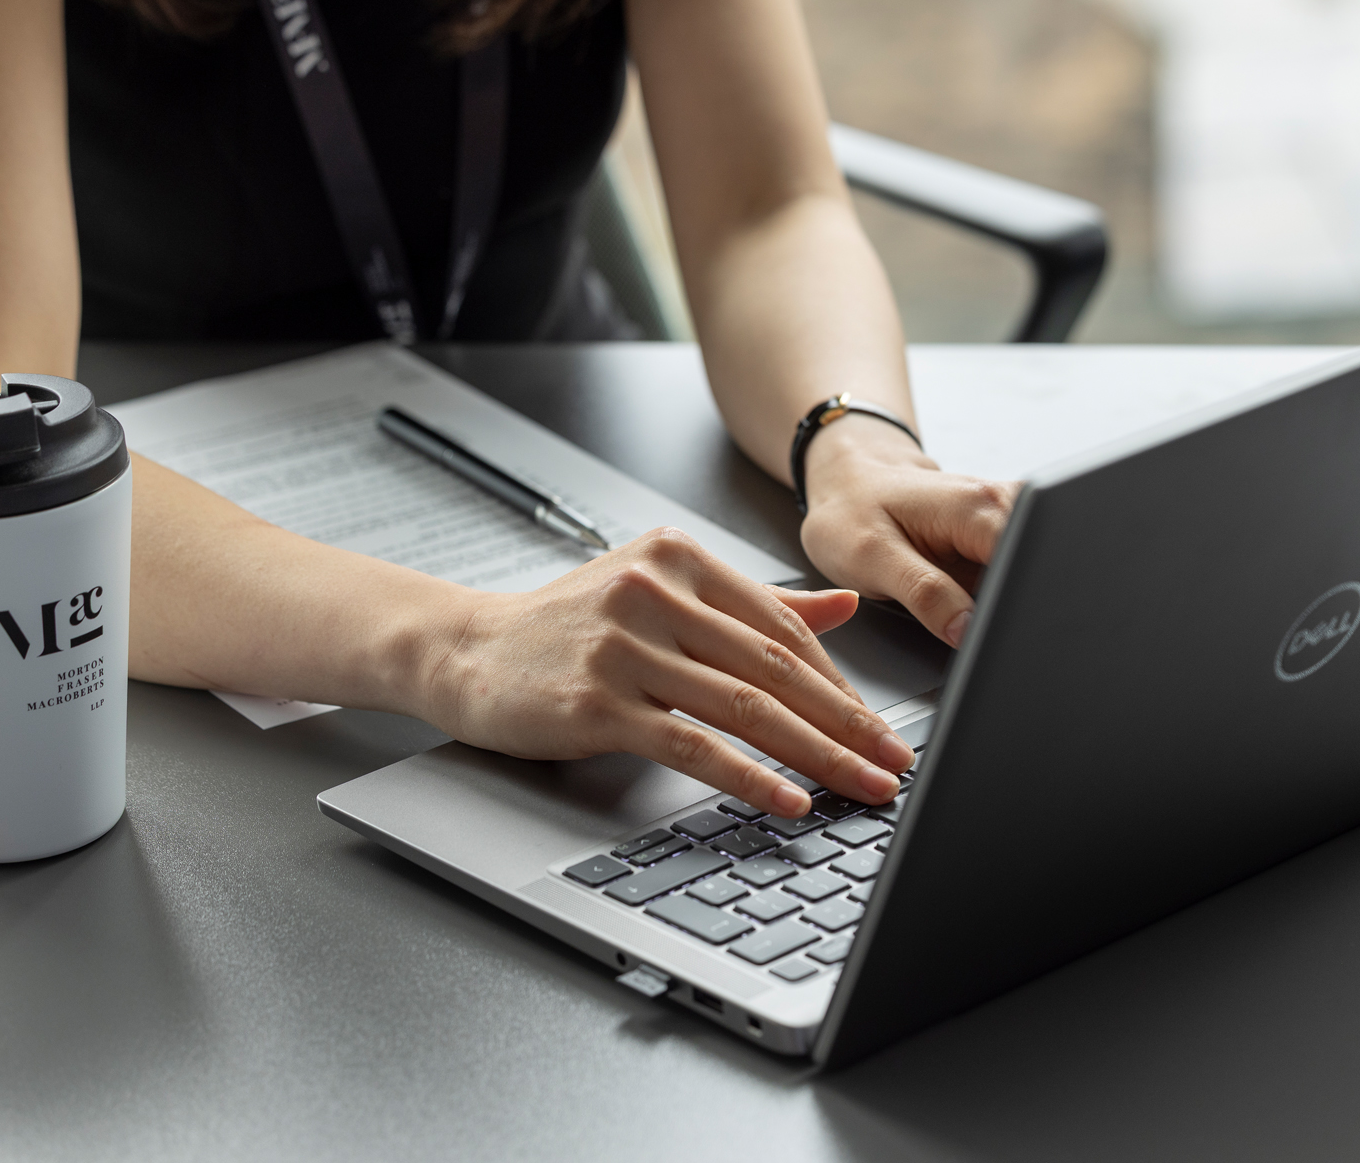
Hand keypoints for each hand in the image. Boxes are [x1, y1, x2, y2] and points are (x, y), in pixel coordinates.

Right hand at [414, 527, 911, 815]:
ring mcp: (625, 646)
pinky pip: (693, 744)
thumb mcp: (661, 592)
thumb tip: (845, 607)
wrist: (466, 650)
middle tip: (894, 763)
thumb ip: (753, 603)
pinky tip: (787, 799)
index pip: (783, 628)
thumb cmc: (567, 627)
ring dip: (817, 755)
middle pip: (776, 667)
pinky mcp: (598, 702)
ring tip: (861, 788)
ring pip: (745, 706)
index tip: (880, 727)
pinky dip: (749, 775)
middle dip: (848, 724)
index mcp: (680, 559)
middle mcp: (655, 592)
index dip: (841, 683)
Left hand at [798, 418, 1018, 646]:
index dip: (1013, 605)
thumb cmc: (853, 512)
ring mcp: (1006, 520)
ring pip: (1029, 575)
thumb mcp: (873, 557)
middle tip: (971, 624)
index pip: (1025, 563)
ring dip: (1007, 601)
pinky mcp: (1001, 539)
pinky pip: (1015, 575)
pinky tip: (971, 600)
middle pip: (1036, 568)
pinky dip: (999, 596)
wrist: (851, 481)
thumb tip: (969, 632)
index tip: (990, 633)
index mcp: (979, 505)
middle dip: (1016, 607)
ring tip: (962, 607)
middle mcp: (1003, 505)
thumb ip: (926, 594)